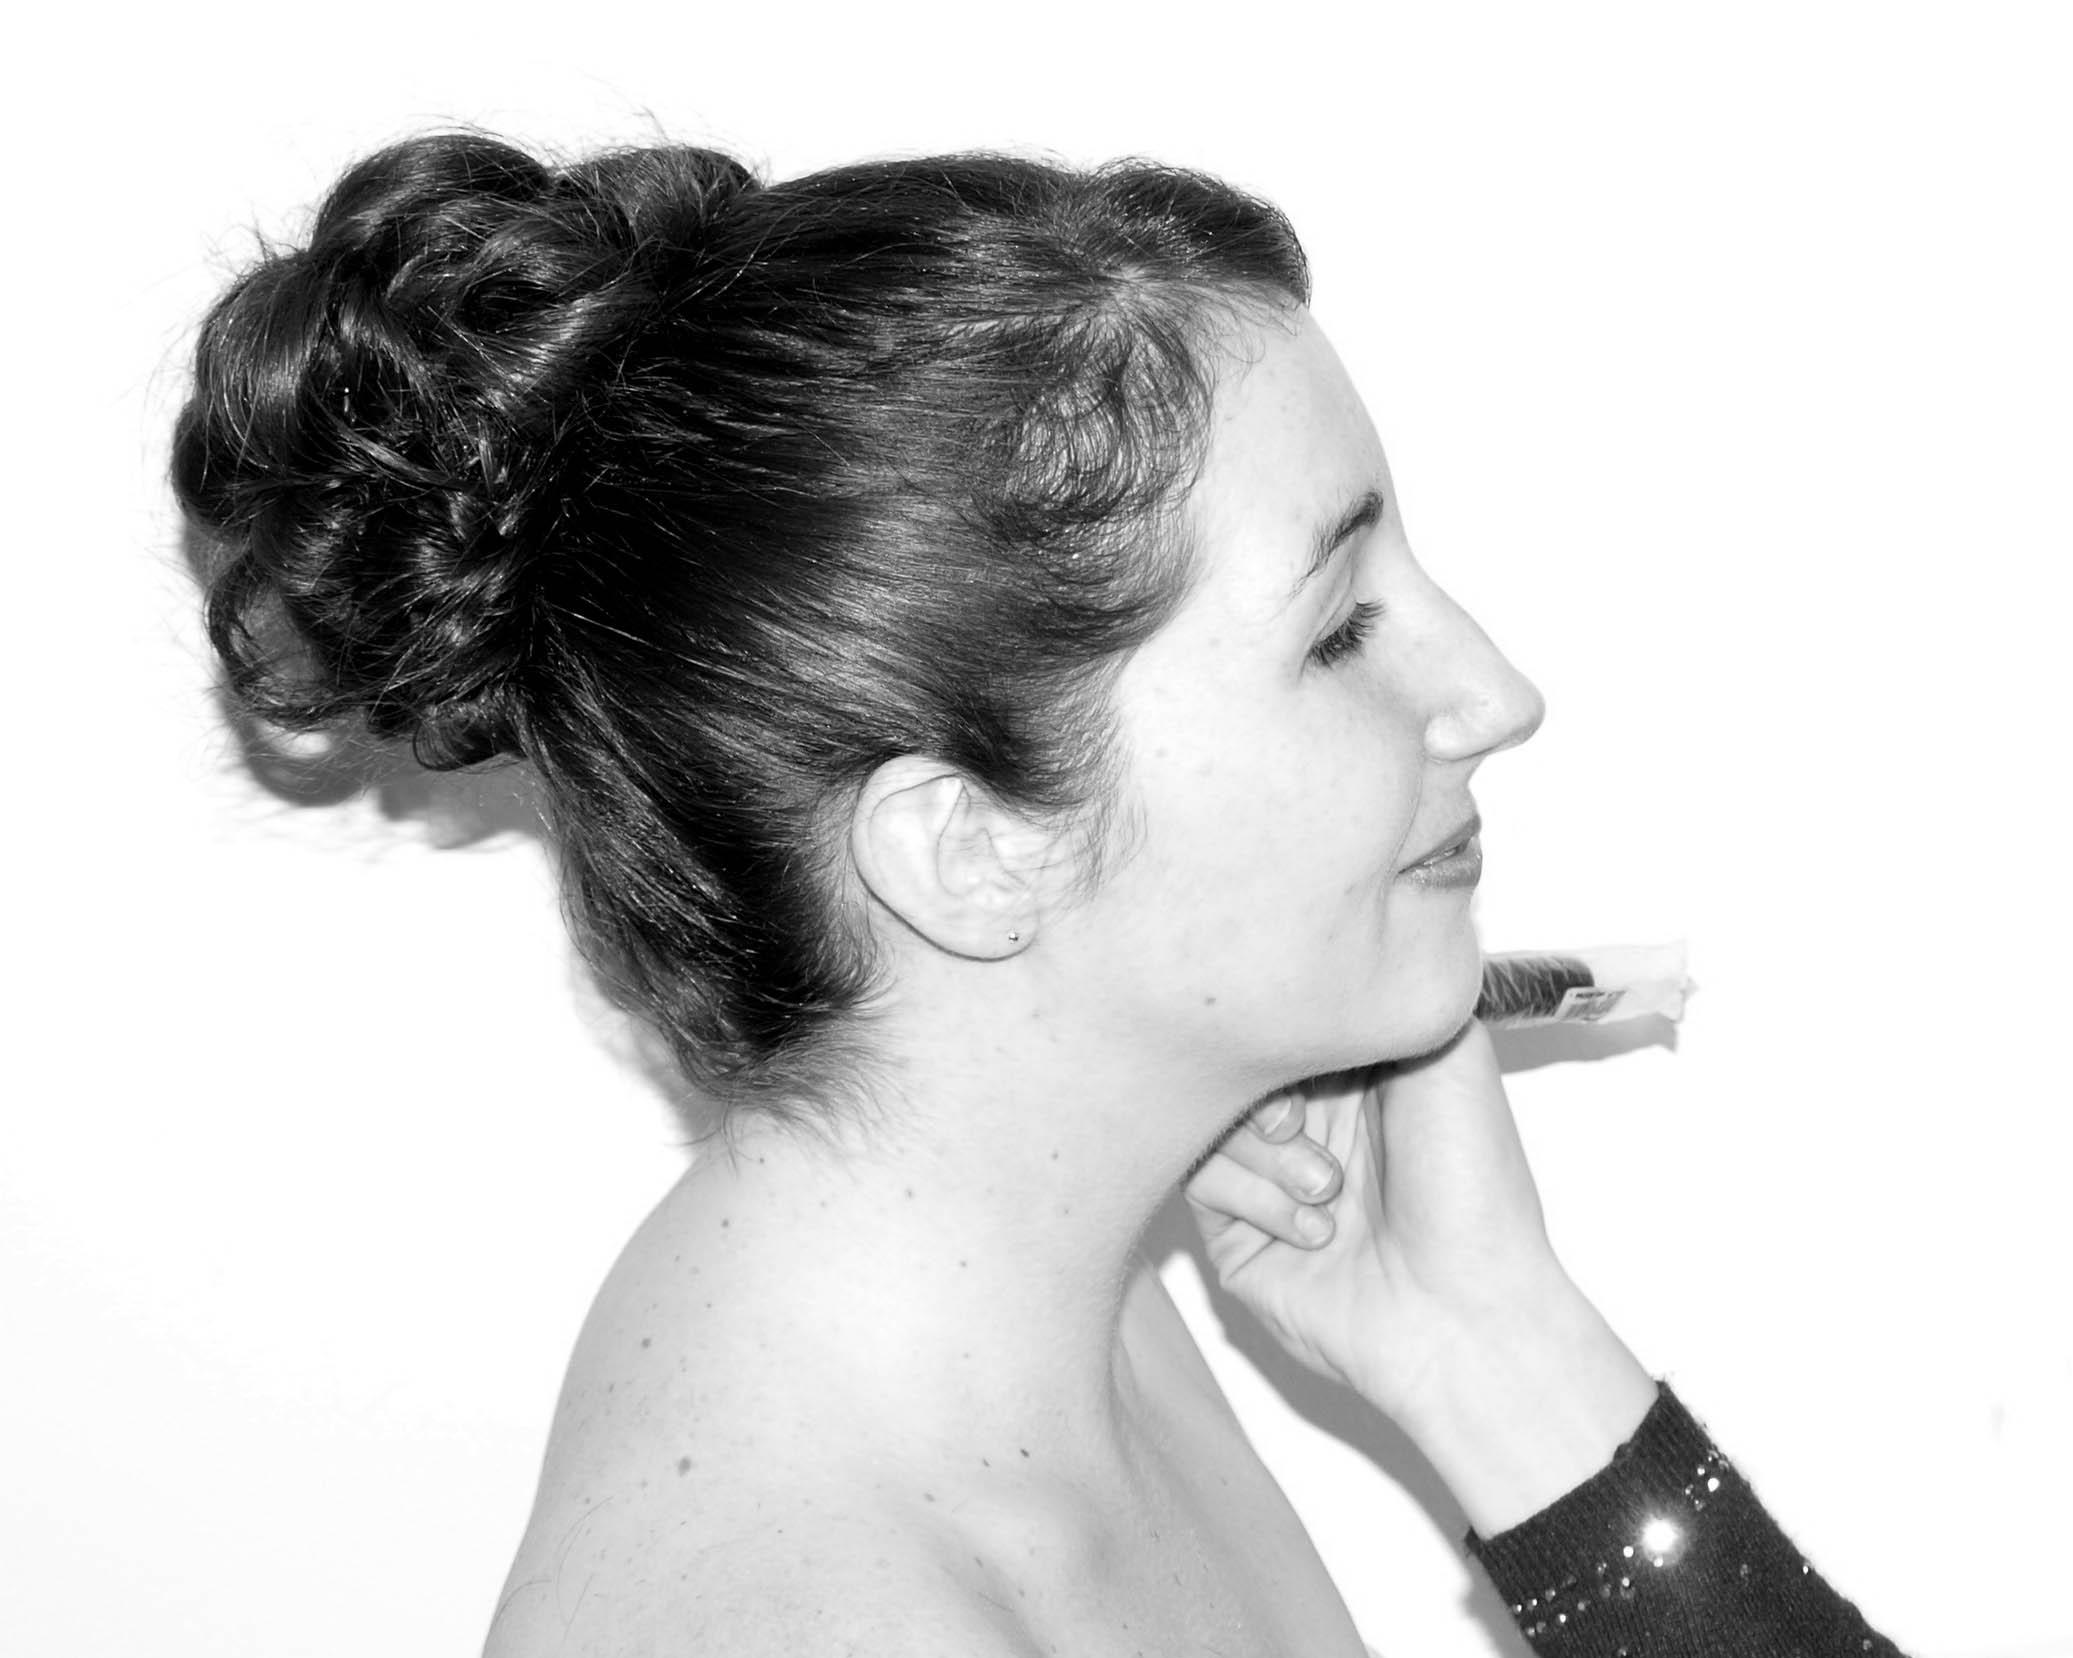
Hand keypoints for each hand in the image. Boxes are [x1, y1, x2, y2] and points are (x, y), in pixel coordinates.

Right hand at [1185, 1021, 1564, 1423]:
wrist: (1463, 1312)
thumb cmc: (1473, 1189)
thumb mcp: (1454, 1052)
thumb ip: (1390, 984)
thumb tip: (1337, 948)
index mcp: (1355, 1073)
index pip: (1281, 1017)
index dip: (1279, 1023)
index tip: (1301, 1043)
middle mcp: (1307, 1119)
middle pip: (1232, 1064)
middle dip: (1263, 1090)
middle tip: (1299, 1123)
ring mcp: (1266, 1175)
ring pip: (1205, 1120)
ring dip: (1266, 1155)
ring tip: (1328, 1193)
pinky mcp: (1234, 1233)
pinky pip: (1197, 1182)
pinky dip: (1255, 1199)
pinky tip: (1316, 1230)